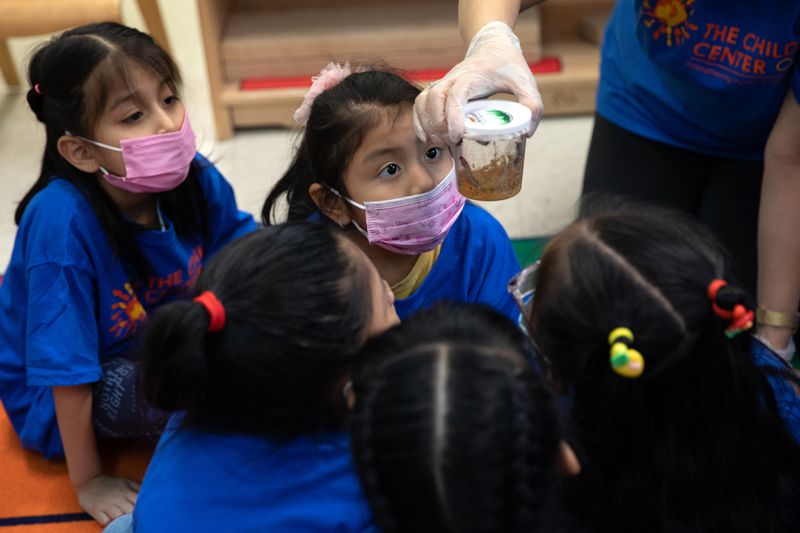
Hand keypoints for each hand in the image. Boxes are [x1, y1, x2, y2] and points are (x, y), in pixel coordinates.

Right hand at [76, 474, 139, 525]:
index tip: (144, 512)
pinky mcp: (95, 511)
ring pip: (118, 517)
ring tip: (123, 522)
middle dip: (133, 516)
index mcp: (125, 491)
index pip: (138, 501)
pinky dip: (109, 523)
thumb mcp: (126, 482)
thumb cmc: (111, 484)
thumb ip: (137, 488)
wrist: (89, 482)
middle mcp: (116, 498)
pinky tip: (112, 522)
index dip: (142, 508)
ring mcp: (105, 505)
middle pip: (130, 511)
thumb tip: (149, 495)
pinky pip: (105, 522)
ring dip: (121, 521)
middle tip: (134, 519)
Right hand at [413, 21, 542, 144]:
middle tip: (449, 143)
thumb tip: (527, 132)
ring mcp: (443, 83)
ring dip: (426, 123)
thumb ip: (532, 105)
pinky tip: (428, 137)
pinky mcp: (439, 90)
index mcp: (473, 76)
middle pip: (434, 99)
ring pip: (423, 100)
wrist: (492, 47)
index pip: (456, 95)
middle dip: (437, 124)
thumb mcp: (526, 81)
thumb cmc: (508, 65)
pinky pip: (421, 104)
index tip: (457, 136)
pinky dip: (420, 121)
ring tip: (438, 142)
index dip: (453, 116)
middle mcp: (453, 78)